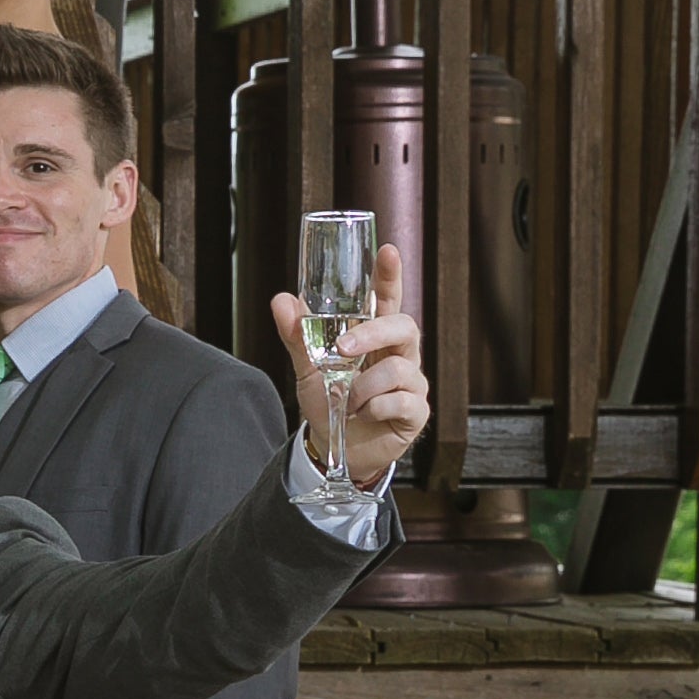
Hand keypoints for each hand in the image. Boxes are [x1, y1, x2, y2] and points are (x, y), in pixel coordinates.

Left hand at [270, 236, 426, 486]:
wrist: (333, 448)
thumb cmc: (328, 401)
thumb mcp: (307, 368)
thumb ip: (298, 336)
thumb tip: (282, 300)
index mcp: (376, 338)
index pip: (388, 300)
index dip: (390, 276)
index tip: (387, 251)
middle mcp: (400, 355)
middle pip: (404, 327)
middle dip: (374, 334)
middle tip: (343, 349)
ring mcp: (412, 382)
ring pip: (398, 370)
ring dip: (363, 386)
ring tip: (346, 399)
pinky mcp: (416, 411)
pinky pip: (399, 401)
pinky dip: (373, 408)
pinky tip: (362, 414)